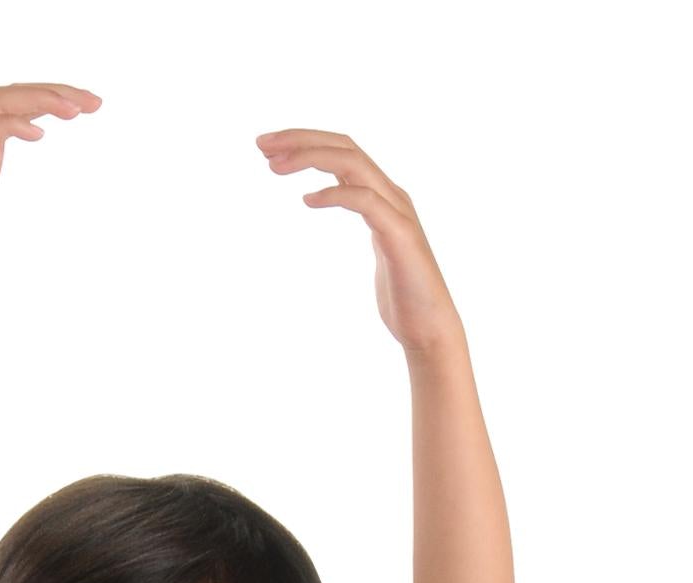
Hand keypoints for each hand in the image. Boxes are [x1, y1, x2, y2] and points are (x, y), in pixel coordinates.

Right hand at [0, 83, 97, 303]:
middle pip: (8, 94)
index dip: (50, 96)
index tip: (89, 104)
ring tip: (76, 109)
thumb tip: (10, 156)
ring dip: (40, 100)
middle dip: (54, 92)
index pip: (12, 102)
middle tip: (95, 101)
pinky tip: (40, 134)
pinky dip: (12, 126)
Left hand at [259, 130, 462, 351]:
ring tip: (275, 166)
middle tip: (261, 145)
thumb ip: (363, 218)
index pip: (343, 150)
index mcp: (385, 195)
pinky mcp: (400, 235)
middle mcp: (393, 195)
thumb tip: (335, 204)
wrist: (431, 332)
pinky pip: (364, 200)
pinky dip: (334, 194)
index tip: (268, 148)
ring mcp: (398, 213)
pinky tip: (308, 200)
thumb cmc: (404, 297)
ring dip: (310, 157)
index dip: (305, 141)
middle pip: (344, 146)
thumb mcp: (377, 245)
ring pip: (352, 163)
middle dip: (300, 139)